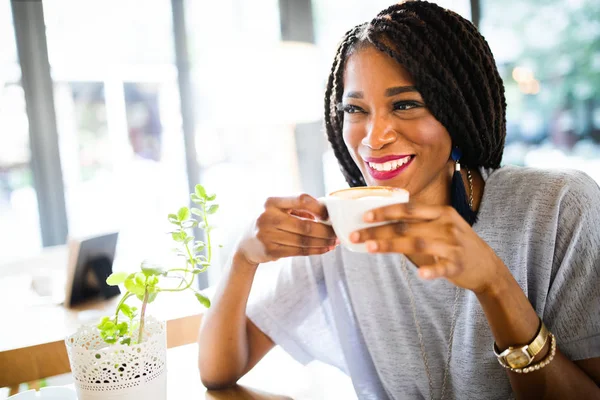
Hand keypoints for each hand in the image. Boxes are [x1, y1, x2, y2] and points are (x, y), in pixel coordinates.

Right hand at [236, 194, 337, 265]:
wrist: (245, 245)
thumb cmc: (268, 222)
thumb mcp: (277, 209)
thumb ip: (298, 209)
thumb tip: (326, 213)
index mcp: (271, 201)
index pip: (300, 199)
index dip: (318, 207)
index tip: (328, 215)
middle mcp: (267, 217)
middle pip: (305, 225)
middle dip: (325, 231)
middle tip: (337, 233)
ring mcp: (268, 235)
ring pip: (304, 240)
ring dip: (323, 242)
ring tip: (334, 242)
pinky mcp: (271, 251)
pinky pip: (299, 251)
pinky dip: (315, 250)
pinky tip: (324, 249)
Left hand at [349, 203, 503, 292]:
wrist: (487, 266)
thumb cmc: (455, 244)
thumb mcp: (441, 226)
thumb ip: (417, 224)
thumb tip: (383, 224)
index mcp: (440, 212)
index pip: (408, 209)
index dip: (386, 211)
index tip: (364, 216)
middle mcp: (446, 225)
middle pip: (406, 227)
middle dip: (378, 230)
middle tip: (355, 235)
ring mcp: (453, 245)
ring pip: (417, 243)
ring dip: (391, 246)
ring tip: (369, 248)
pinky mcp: (458, 264)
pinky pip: (442, 267)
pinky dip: (432, 270)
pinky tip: (421, 274)